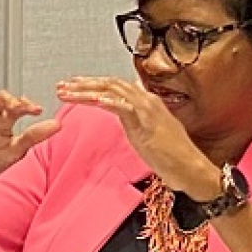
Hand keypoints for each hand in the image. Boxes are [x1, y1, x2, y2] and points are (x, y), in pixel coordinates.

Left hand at [55, 77, 219, 196]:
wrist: (190, 168)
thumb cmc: (170, 155)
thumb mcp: (145, 132)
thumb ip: (132, 118)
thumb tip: (120, 108)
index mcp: (145, 102)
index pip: (114, 86)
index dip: (91, 84)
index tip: (71, 87)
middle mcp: (146, 100)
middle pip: (110, 83)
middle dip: (83, 84)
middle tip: (61, 86)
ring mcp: (147, 109)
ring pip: (112, 91)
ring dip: (86, 90)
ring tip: (66, 92)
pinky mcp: (147, 122)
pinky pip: (122, 105)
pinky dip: (105, 100)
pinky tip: (90, 100)